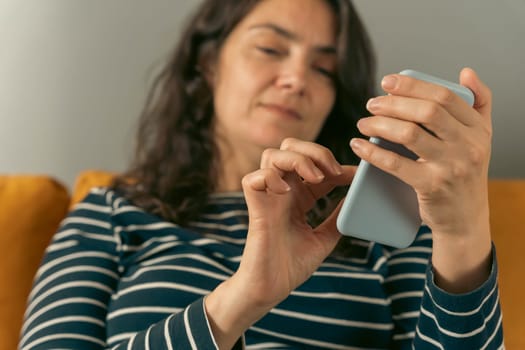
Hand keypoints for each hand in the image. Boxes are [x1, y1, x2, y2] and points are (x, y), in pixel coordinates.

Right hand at [206, 139, 354, 348]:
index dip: (335, 164)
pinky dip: (270, 177)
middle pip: (291, 147)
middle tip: (333, 171)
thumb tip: (355, 200)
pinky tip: (287, 190)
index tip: (355, 175)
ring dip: (298, 159)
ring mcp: (267, 197)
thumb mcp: (325, 239)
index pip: (315, 165)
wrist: (271, 287)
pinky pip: (253, 178)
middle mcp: (282, 191)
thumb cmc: (292, 266)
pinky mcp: (254, 207)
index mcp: (299, 196)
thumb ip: (336, 218)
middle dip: (315, 151)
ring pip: (272, 155)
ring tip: (316, 178)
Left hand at [351, 67, 492, 291]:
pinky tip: (358, 146)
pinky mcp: (431, 186)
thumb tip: (466, 72)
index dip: (413, 85)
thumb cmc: (466, 173)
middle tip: (372, 104)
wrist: (466, 219)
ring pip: (409, 134)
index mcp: (478, 129)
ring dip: (380, 124)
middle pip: (427, 112)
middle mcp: (469, 146)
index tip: (387, 82)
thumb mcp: (482, 137)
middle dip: (393, 103)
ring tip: (363, 123)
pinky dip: (373, 152)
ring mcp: (451, 167)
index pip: (445, 96)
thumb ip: (478, 103)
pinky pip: (396, 164)